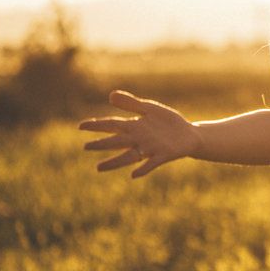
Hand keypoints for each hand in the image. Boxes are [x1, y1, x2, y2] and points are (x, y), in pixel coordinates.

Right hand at [78, 89, 202, 178]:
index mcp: (134, 126)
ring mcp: (150, 148)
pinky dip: (143, 168)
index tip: (81, 126)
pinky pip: (152, 163)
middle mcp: (139, 139)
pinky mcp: (163, 155)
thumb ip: (131, 103)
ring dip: (114, 162)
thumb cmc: (167, 122)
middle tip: (86, 147)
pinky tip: (134, 175)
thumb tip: (110, 95)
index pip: (112, 125)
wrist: (188, 134)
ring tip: (99, 168)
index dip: (97, 125)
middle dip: (102, 144)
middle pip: (117, 141)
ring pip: (128, 156)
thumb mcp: (150, 109)